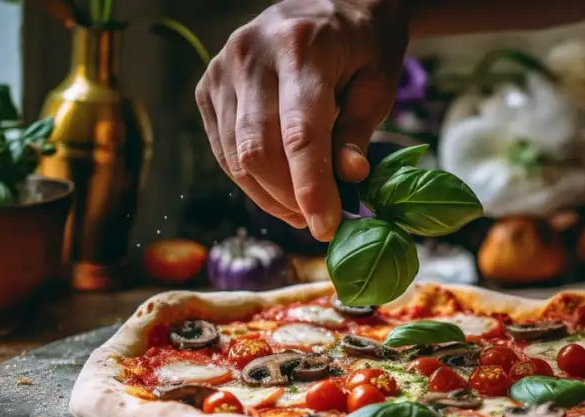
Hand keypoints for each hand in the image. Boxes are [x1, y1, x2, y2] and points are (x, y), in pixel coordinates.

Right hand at [195, 0, 409, 239]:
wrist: (330, 5)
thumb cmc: (361, 47)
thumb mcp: (377, 84)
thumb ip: (357, 132)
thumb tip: (347, 179)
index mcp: (300, 48)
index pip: (300, 133)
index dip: (312, 188)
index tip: (327, 227)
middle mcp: (251, 55)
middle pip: (257, 150)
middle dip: (289, 198)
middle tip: (318, 221)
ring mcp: (222, 70)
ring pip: (236, 157)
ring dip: (270, 196)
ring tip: (303, 208)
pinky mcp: (207, 88)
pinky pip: (223, 151)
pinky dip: (251, 180)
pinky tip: (280, 187)